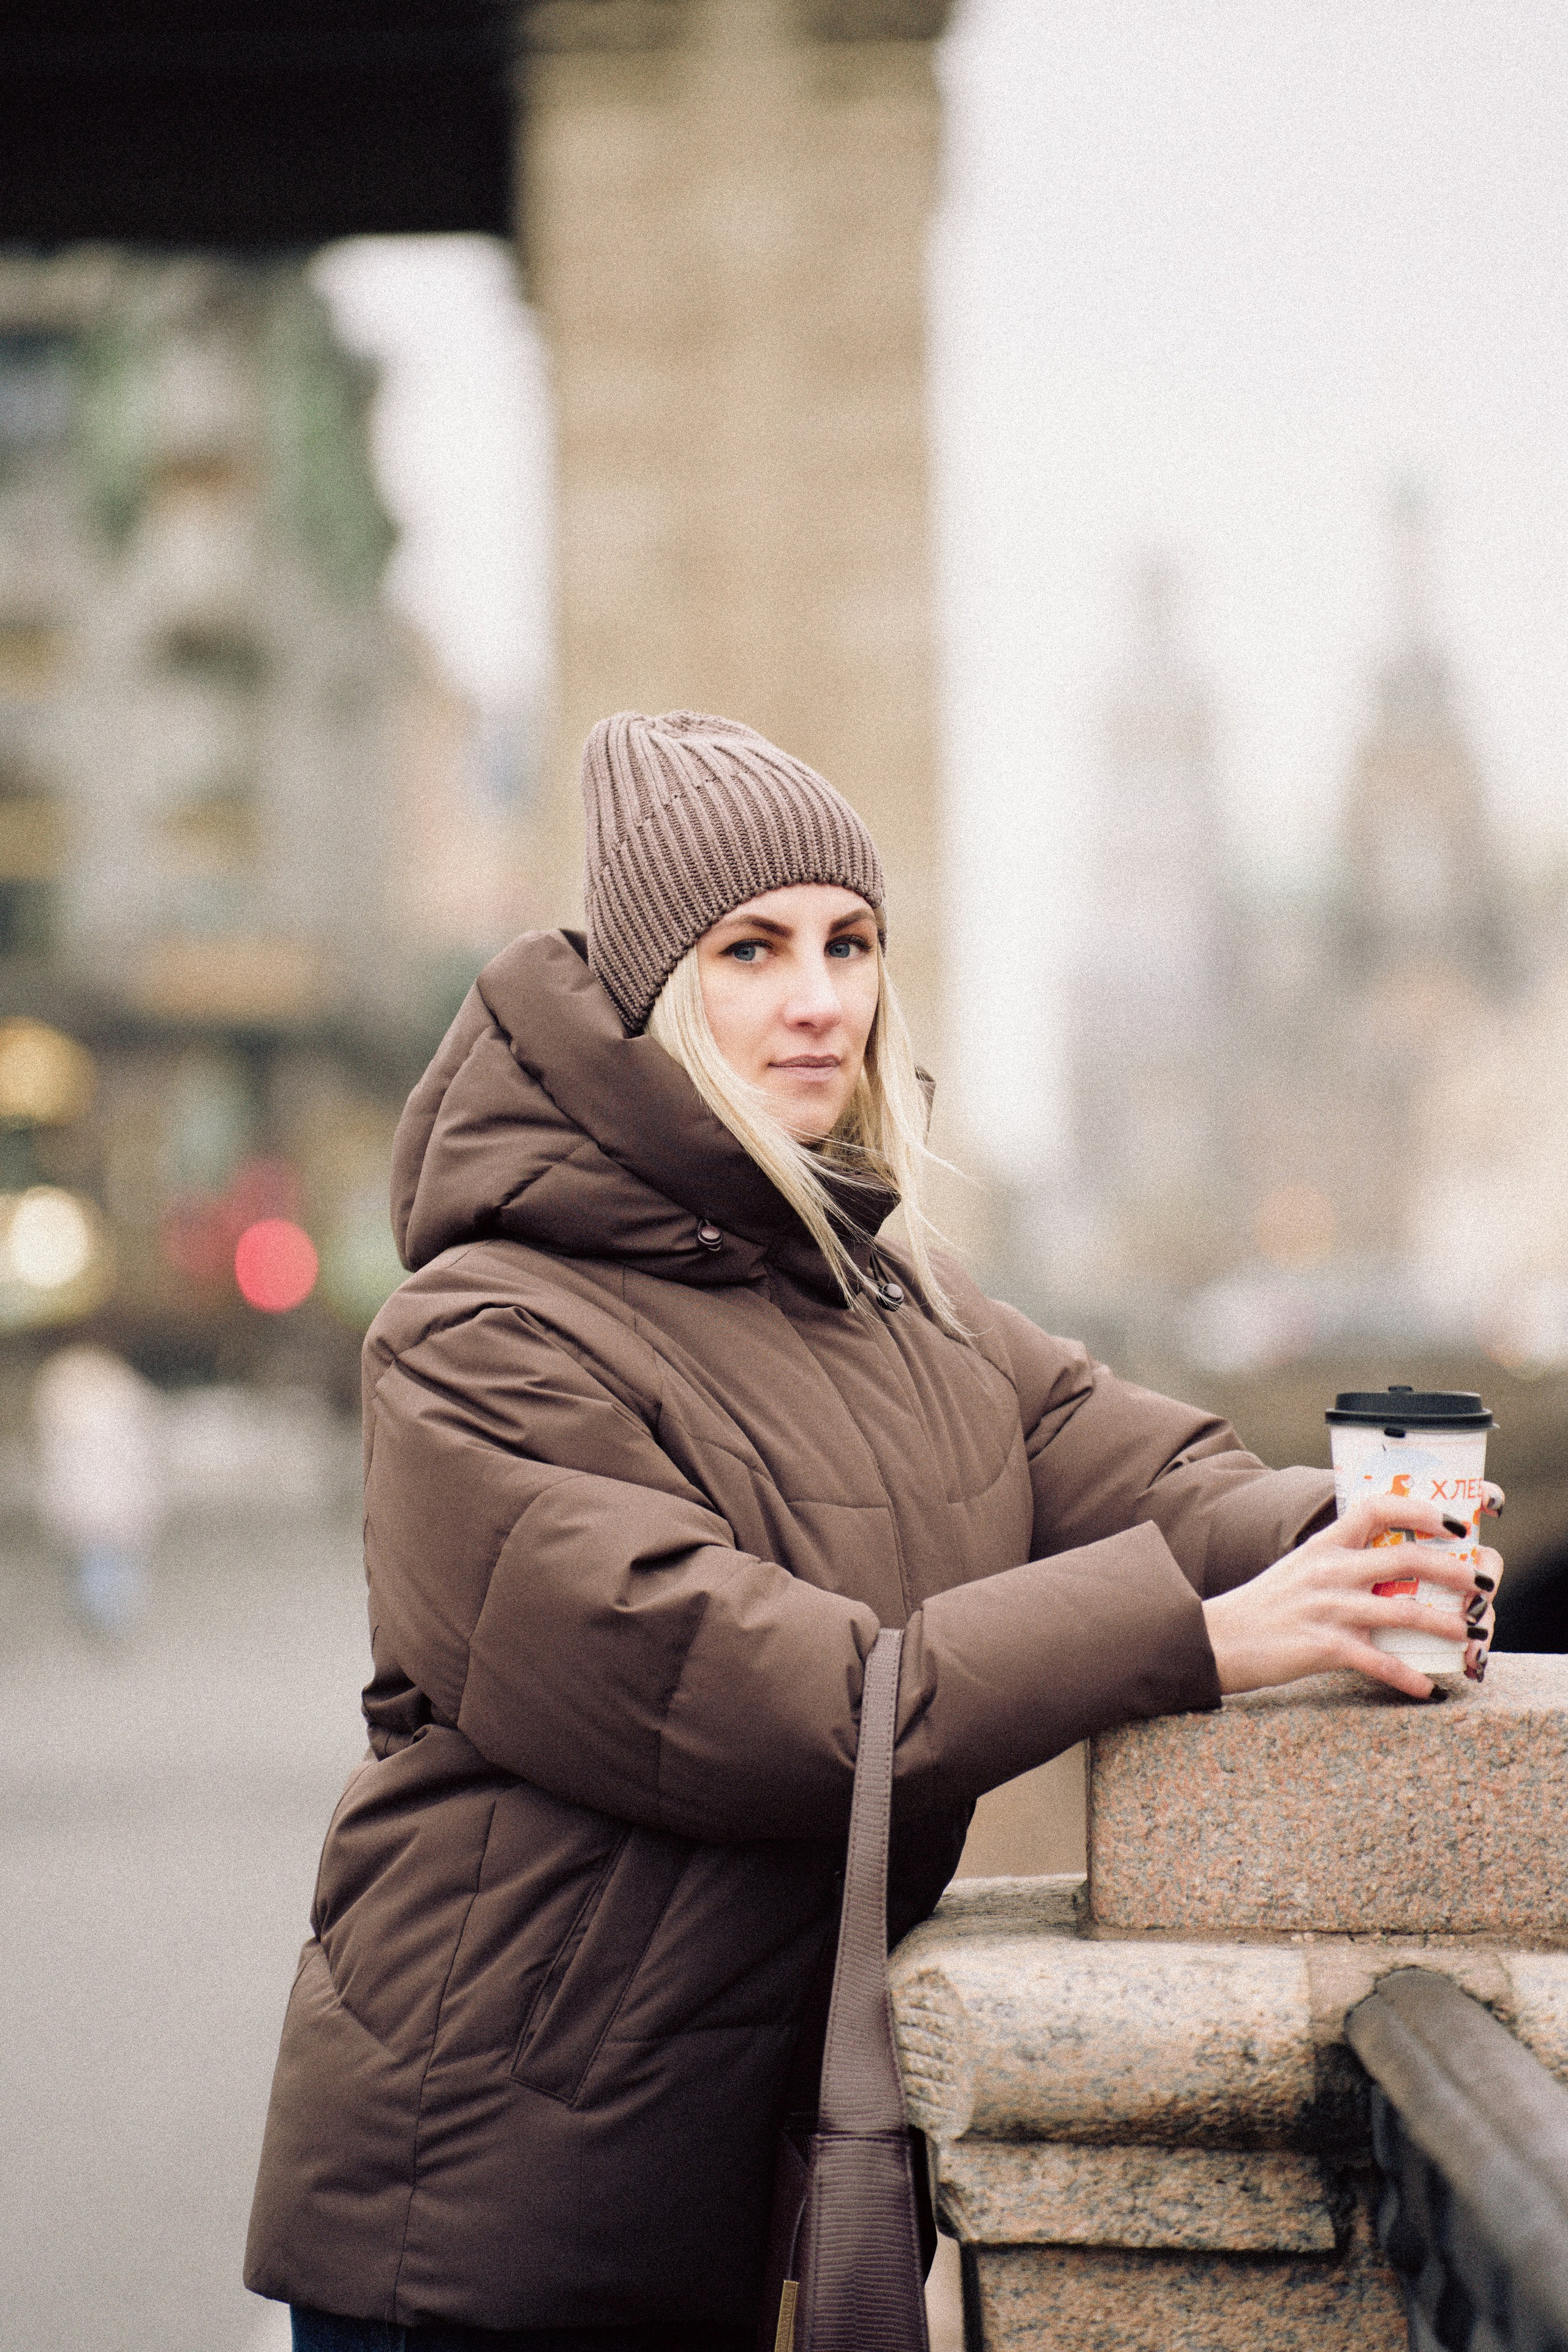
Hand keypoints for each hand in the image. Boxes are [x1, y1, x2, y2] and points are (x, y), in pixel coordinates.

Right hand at [1202, 1488, 1504, 1701]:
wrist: (1217, 1639)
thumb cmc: (1264, 1608)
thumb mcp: (1300, 1570)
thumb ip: (1340, 1562)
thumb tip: (1390, 1566)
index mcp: (1324, 1546)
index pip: (1377, 1508)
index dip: (1421, 1511)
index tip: (1456, 1525)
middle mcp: (1329, 1571)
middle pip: (1406, 1558)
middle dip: (1454, 1570)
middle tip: (1483, 1583)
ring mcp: (1327, 1608)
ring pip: (1402, 1609)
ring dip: (1445, 1623)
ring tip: (1470, 1632)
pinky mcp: (1322, 1647)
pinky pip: (1378, 1661)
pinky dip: (1407, 1677)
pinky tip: (1428, 1689)